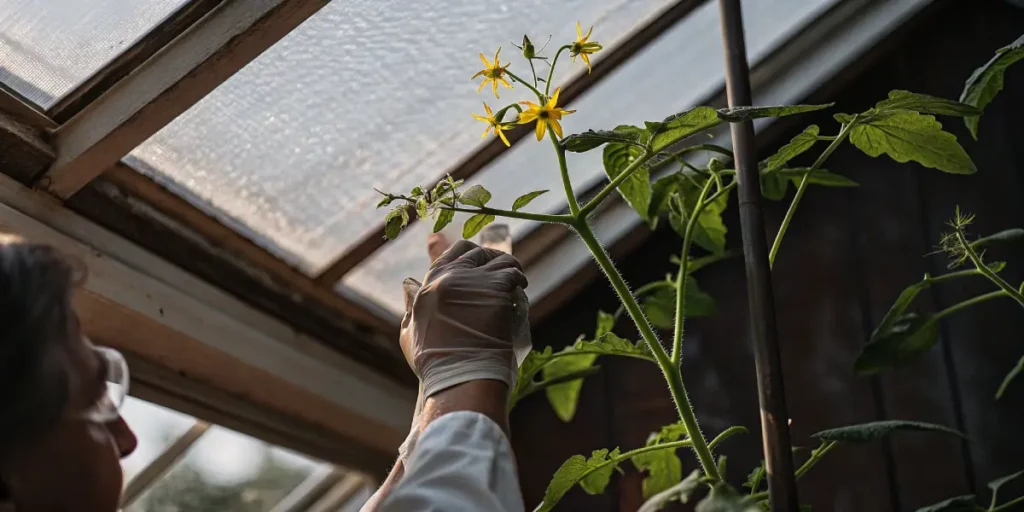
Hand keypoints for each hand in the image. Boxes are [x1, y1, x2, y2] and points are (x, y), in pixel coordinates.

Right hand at [400, 240, 527, 396]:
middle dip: (489, 258)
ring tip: (515, 278)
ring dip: (508, 266)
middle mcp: (450, 275)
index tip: (478, 264)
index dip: (467, 254)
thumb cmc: (434, 363)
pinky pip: (512, 272)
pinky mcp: (496, 288)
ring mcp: (474, 280)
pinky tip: (521, 286)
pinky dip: (518, 277)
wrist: (460, 376)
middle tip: (499, 271)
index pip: (450, 253)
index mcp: (429, 284)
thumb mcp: (410, 332)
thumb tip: (408, 283)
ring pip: (498, 259)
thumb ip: (411, 304)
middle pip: (475, 252)